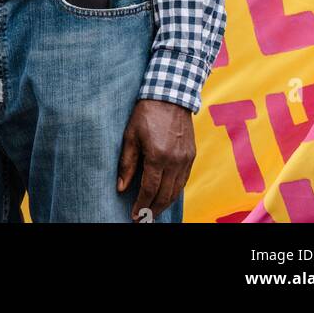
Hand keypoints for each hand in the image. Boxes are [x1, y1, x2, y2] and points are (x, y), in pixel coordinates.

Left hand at [116, 99, 195, 219]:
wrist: (170, 95)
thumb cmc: (147, 113)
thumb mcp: (131, 135)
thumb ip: (127, 163)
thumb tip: (121, 188)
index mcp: (157, 155)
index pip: (149, 190)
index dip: (141, 205)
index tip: (134, 215)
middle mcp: (174, 161)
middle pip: (165, 195)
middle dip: (153, 210)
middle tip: (143, 219)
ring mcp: (185, 159)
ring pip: (176, 191)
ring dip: (165, 204)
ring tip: (153, 211)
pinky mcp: (191, 155)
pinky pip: (184, 180)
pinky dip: (175, 191)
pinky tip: (166, 195)